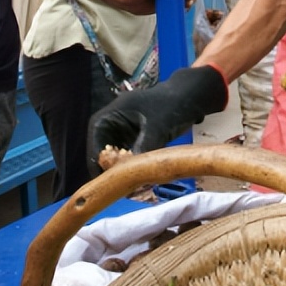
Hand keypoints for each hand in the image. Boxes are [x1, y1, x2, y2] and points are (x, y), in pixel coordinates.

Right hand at [87, 65, 227, 174]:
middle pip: (103, 154)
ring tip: (133, 188)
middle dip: (111, 171)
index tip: (108, 182)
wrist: (190, 96)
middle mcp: (111, 126)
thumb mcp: (156, 126)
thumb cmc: (171, 104)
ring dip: (123, 172)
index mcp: (109, 116)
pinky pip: (128, 159)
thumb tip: (131, 172)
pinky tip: (142, 180)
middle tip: (122, 189)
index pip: (95, 143)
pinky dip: (133, 168)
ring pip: (115, 159)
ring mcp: (123, 134)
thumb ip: (143, 146)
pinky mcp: (134, 141)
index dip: (99, 164)